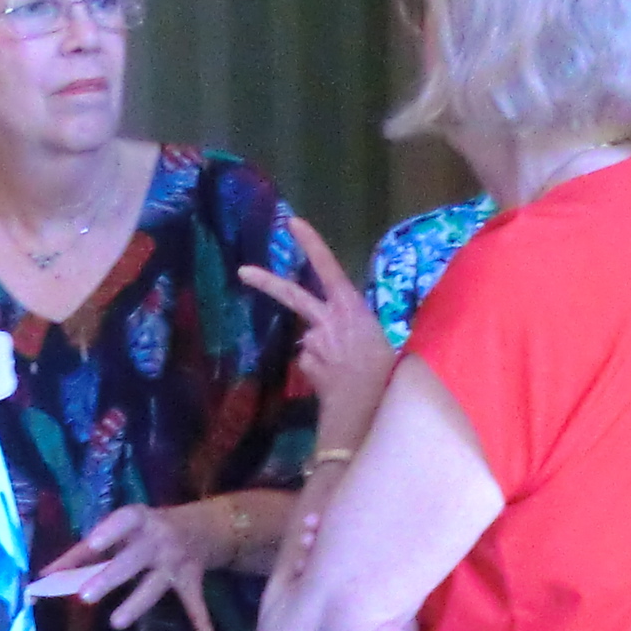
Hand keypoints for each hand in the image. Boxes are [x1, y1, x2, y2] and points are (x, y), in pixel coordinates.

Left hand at [37, 504, 221, 630]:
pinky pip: (194, 598)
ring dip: (137, 603)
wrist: (204, 526)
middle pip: (132, 560)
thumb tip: (45, 574)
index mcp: (140, 519)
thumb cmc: (147, 529)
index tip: (92, 544)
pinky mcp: (192, 577)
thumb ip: (84, 552)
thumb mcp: (121, 531)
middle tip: (84, 597)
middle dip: (110, 578)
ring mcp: (176, 559)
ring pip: (155, 584)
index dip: (109, 531)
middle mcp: (159, 538)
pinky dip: (200, 615)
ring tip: (116, 623)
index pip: (124, 521)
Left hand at [239, 218, 394, 435]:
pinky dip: (320, 369)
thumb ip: (357, 329)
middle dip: (266, 283)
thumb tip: (337, 334)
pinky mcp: (306, 364)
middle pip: (293, 296)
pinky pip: (311, 362)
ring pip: (310, 338)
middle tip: (242, 271)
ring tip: (345, 369)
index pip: (328, 268)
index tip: (292, 223)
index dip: (311, 245)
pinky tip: (336, 382)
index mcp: (351, 308)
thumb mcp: (381, 340)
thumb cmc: (388, 372)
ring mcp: (314, 343)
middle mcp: (328, 320)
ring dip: (322, 349)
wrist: (367, 408)